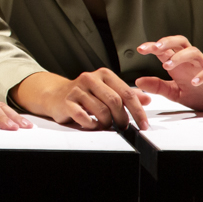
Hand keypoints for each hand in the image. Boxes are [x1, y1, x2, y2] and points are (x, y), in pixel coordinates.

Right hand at [15, 68, 150, 130]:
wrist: (55, 95)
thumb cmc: (84, 94)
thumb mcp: (107, 90)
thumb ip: (126, 94)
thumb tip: (146, 99)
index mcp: (103, 74)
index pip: (127, 92)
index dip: (137, 111)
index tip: (143, 124)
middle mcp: (90, 78)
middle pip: (115, 101)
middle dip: (122, 118)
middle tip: (123, 127)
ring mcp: (77, 89)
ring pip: (101, 111)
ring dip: (107, 123)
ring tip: (105, 125)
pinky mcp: (66, 102)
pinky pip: (83, 117)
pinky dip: (91, 124)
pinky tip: (92, 124)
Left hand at [135, 36, 202, 111]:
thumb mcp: (176, 93)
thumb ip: (159, 87)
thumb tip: (138, 81)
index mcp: (180, 65)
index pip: (166, 50)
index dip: (153, 47)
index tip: (139, 49)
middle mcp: (192, 63)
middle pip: (180, 43)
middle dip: (166, 42)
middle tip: (154, 48)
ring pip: (194, 52)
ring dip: (179, 57)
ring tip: (167, 66)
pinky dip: (202, 75)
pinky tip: (193, 82)